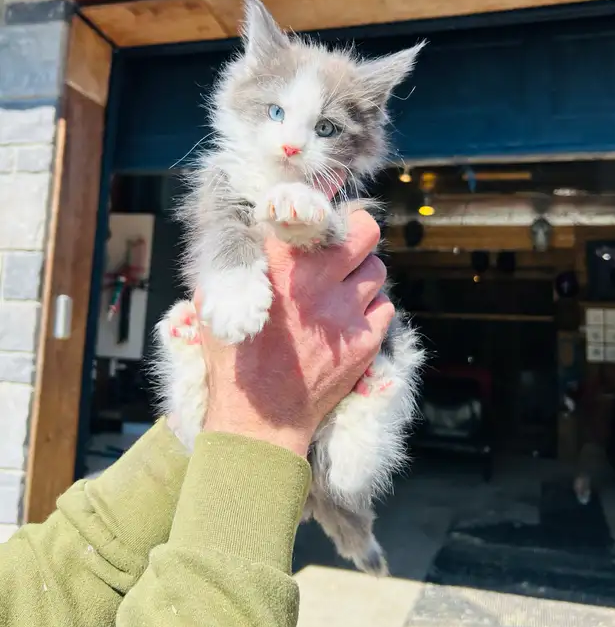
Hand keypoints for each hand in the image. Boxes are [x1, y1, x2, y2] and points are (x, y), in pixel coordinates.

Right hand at [196, 211, 393, 456]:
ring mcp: (345, 313)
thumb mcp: (217, 301)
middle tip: (348, 241)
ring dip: (363, 273)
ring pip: (378, 269)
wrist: (260, 419)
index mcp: (278, 264)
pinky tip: (349, 319)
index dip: (329, 207)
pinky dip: (370, 308)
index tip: (330, 211)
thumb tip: (256, 231)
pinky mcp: (364, 341)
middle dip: (359, 232)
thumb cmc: (232, 358)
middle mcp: (317, 282)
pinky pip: (384, 307)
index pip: (318, 213)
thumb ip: (238, 262)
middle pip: (365, 232)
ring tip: (345, 287)